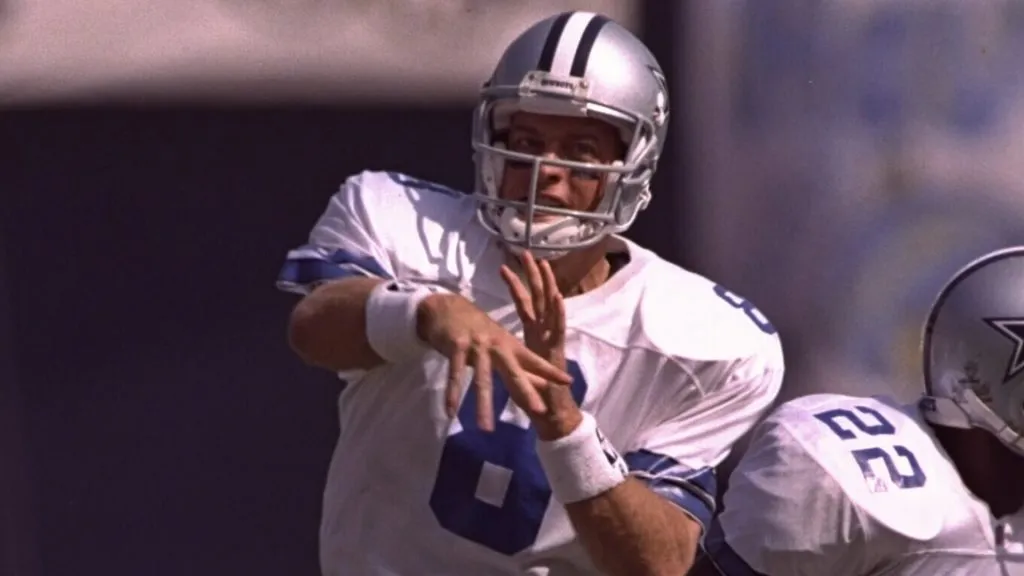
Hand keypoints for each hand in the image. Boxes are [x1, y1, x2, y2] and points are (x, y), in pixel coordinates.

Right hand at [416, 292, 572, 431]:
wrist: (448, 306)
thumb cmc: (477, 329)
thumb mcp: (499, 344)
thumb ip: (518, 364)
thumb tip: (541, 383)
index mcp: (509, 345)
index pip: (534, 360)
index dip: (550, 370)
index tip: (568, 382)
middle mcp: (496, 346)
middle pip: (513, 372)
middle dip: (526, 391)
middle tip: (538, 410)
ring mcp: (476, 346)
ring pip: (482, 379)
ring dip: (483, 404)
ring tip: (486, 429)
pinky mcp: (456, 346)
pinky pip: (455, 374)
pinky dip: (452, 393)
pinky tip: (450, 411)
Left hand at [501, 252, 581, 438]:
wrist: (552, 412)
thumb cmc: (531, 392)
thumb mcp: (512, 368)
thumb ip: (502, 354)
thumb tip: (484, 348)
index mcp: (533, 335)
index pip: (526, 303)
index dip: (517, 285)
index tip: (507, 266)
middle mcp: (544, 333)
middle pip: (540, 297)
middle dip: (534, 275)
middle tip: (526, 253)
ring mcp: (552, 340)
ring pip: (552, 306)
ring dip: (548, 285)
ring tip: (543, 264)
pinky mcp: (558, 351)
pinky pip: (560, 328)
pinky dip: (559, 311)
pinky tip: (558, 296)